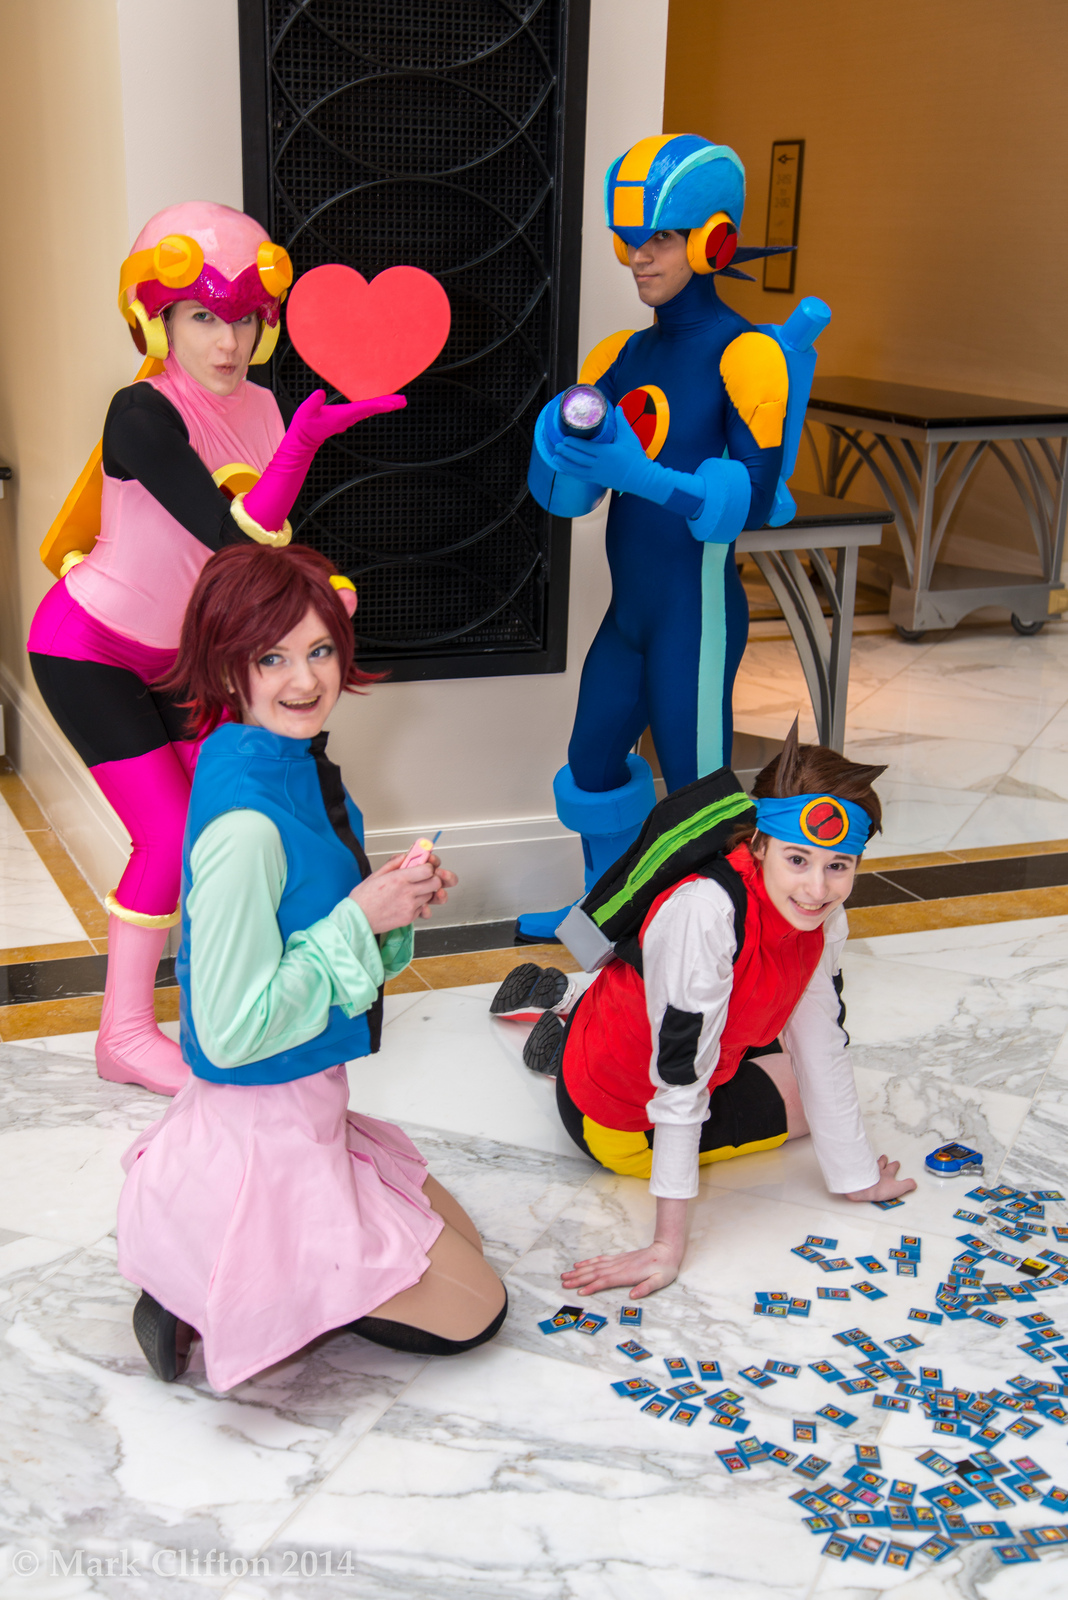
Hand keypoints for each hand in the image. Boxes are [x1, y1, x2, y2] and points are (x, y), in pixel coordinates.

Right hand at [290, 388, 406, 448]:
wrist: (303, 440)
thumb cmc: (304, 426)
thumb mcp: (305, 412)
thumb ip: (313, 403)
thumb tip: (319, 393)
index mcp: (342, 416)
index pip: (363, 408)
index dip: (377, 405)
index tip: (391, 403)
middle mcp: (348, 418)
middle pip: (372, 409)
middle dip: (388, 405)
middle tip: (402, 401)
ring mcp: (348, 419)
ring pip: (370, 410)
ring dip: (384, 405)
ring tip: (397, 401)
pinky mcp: (346, 418)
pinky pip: (364, 411)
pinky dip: (375, 407)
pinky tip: (381, 404)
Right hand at [349, 852, 449, 933]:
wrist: (357, 920)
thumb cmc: (362, 899)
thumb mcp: (375, 875)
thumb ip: (392, 864)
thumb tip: (403, 857)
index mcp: (399, 879)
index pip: (427, 869)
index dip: (428, 867)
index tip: (423, 866)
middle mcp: (407, 893)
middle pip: (435, 883)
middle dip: (432, 878)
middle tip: (424, 878)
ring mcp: (409, 907)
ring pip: (430, 896)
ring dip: (425, 892)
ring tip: (412, 891)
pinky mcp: (409, 918)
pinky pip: (422, 908)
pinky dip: (418, 904)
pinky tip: (406, 902)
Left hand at [547, 406, 661, 498]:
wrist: (642, 478)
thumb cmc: (636, 457)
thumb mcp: (629, 437)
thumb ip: (622, 422)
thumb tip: (618, 408)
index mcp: (606, 452)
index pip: (586, 447)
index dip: (574, 443)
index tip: (564, 438)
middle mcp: (600, 464)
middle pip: (578, 458)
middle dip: (566, 452)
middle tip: (556, 446)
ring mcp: (598, 474)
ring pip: (577, 470)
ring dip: (565, 464)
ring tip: (555, 458)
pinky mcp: (599, 481)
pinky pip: (582, 477)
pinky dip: (572, 473)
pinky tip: (565, 470)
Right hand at [561, 1239, 681, 1299]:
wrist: (666, 1250)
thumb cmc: (665, 1268)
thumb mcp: (661, 1281)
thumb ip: (646, 1287)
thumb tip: (633, 1296)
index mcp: (628, 1274)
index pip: (606, 1281)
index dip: (592, 1286)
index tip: (580, 1291)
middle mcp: (620, 1266)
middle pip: (595, 1273)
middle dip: (579, 1278)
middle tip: (564, 1283)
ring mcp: (618, 1261)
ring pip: (595, 1266)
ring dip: (580, 1271)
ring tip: (566, 1275)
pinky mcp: (618, 1258)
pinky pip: (600, 1260)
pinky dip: (588, 1262)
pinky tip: (579, 1265)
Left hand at [845, 1155, 916, 1202]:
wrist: (861, 1186)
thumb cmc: (877, 1188)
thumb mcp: (897, 1188)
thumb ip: (906, 1185)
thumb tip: (914, 1183)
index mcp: (886, 1173)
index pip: (893, 1166)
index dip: (895, 1165)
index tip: (897, 1163)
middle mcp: (876, 1170)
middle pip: (881, 1162)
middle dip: (884, 1159)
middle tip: (884, 1157)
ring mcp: (867, 1170)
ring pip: (870, 1162)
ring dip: (872, 1161)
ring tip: (871, 1159)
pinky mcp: (858, 1173)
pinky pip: (859, 1166)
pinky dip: (859, 1165)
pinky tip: (857, 1165)